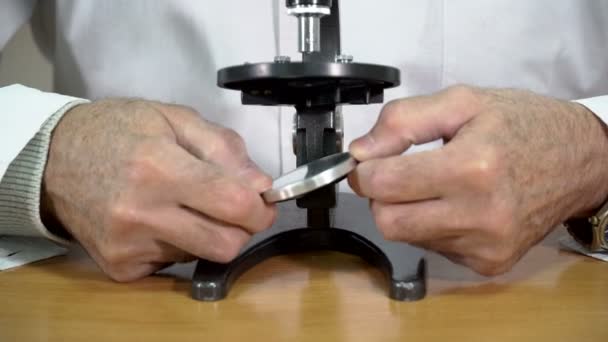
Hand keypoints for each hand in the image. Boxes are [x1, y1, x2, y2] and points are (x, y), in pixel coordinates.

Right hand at [42, 99, 275, 280]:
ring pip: (202, 255)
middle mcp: (142, 213)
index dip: (260, 208)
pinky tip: (157, 220)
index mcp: (159, 167)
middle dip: (241, 228)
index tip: (262, 202)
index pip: (234, 205)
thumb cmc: (118, 131)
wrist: (52, 159)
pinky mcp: (119, 267)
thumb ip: (224, 148)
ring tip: (182, 205)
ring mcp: (128, 245)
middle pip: (226, 244)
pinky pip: (173, 264)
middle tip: (230, 207)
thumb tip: (261, 185)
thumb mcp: (174, 118)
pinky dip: (178, 244)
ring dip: (207, 233)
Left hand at [349, 86, 607, 274]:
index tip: (370, 161)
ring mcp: (486, 245)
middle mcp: (480, 214)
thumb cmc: (524, 125)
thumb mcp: (464, 101)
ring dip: (407, 211)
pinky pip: (434, 248)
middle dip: (380, 196)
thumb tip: (359, 152)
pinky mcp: (491, 263)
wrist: (581, 161)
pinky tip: (456, 206)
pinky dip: (431, 227)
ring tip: (436, 185)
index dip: (366, 171)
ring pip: (408, 237)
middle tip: (397, 174)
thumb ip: (403, 120)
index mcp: (472, 167)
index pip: (384, 185)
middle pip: (388, 221)